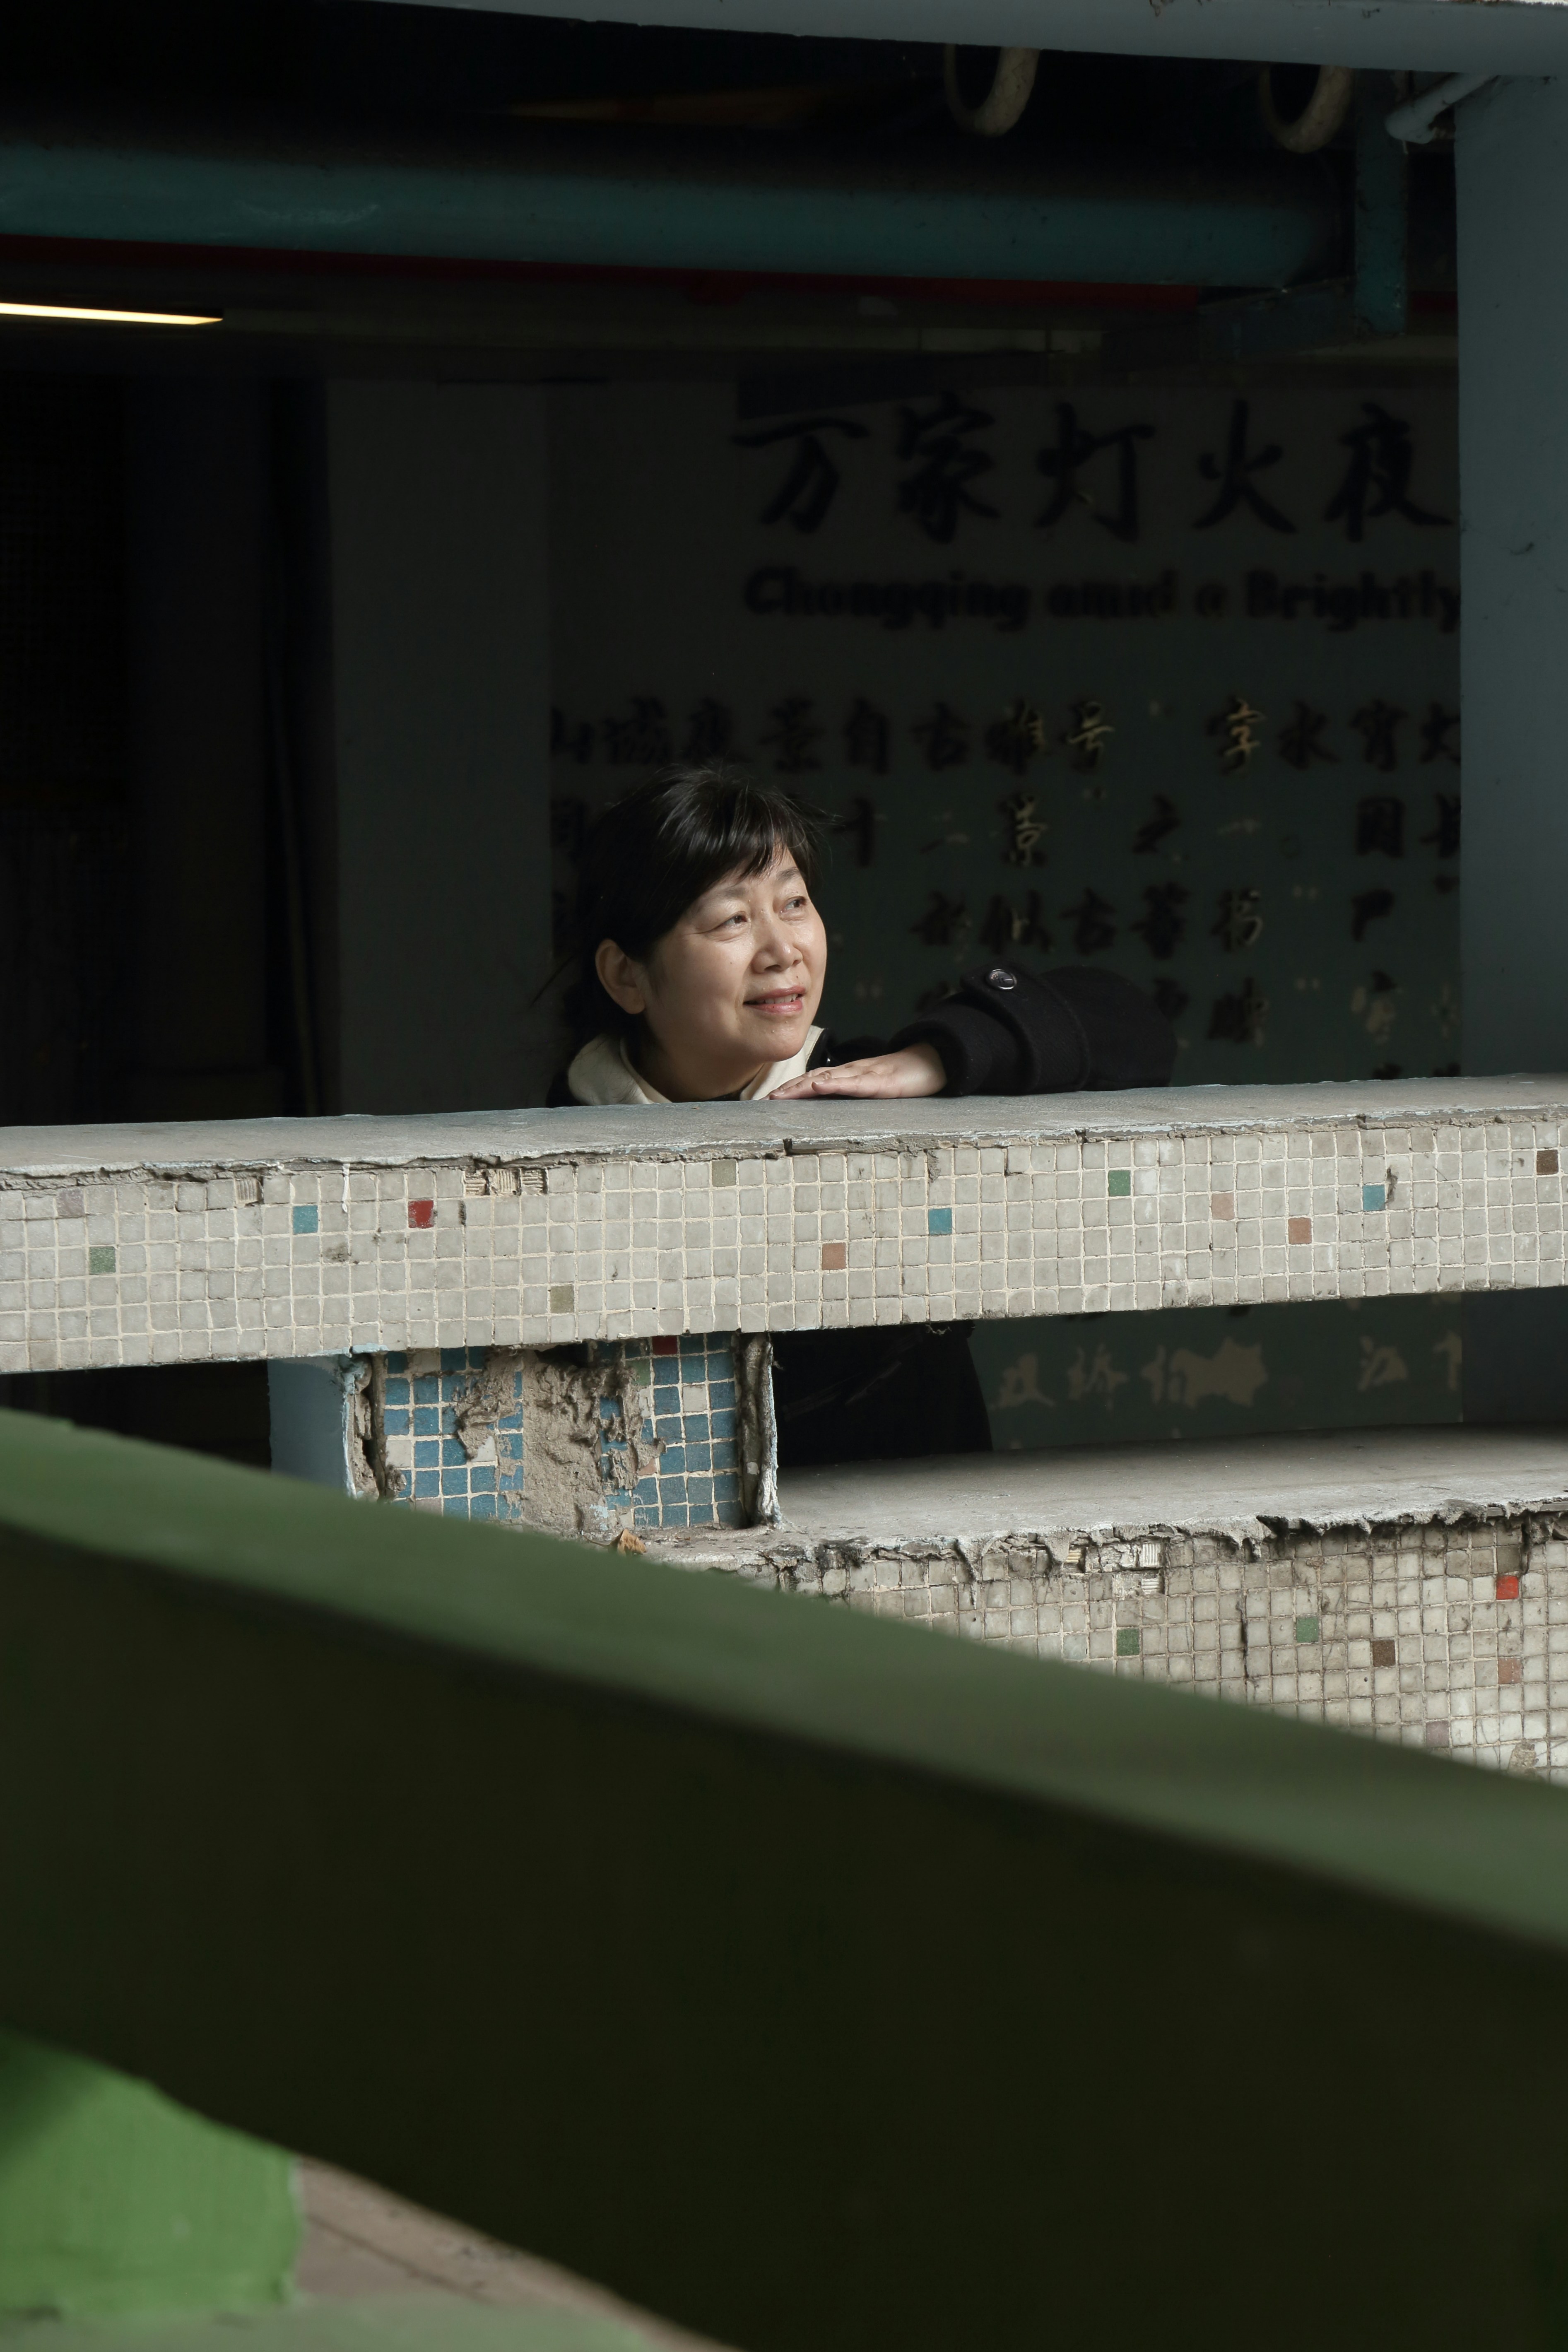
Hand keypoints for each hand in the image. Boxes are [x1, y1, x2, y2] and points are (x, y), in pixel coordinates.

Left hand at [769, 1043, 946, 1099]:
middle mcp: (851, 1072)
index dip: (789, 1090)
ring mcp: (864, 1075)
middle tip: (765, 1102)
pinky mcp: (879, 1081)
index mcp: (847, 1076)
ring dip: (801, 1087)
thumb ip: (853, 1093)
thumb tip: (831, 1105)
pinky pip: (853, 1083)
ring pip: (827, 1080)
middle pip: (812, 1079)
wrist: (932, 1062)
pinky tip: (817, 1087)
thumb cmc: (902, 1077)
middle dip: (787, 1090)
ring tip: (780, 1096)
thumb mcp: (872, 1088)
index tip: (768, 1101)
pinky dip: (833, 1084)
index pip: (812, 1082)